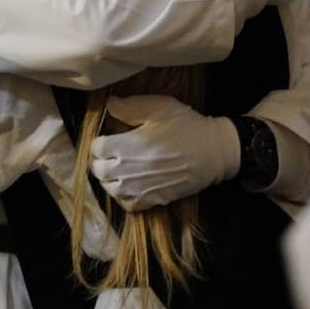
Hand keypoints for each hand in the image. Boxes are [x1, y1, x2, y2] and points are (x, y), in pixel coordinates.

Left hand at [90, 95, 239, 211]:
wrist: (213, 152)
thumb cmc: (186, 127)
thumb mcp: (159, 107)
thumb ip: (130, 106)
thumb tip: (108, 105)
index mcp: (127, 146)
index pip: (96, 148)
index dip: (101, 140)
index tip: (111, 136)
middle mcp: (127, 171)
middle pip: (98, 169)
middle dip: (102, 159)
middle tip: (115, 151)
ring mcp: (138, 189)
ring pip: (109, 188)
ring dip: (111, 177)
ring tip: (122, 167)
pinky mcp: (151, 201)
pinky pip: (125, 203)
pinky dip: (123, 195)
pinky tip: (132, 183)